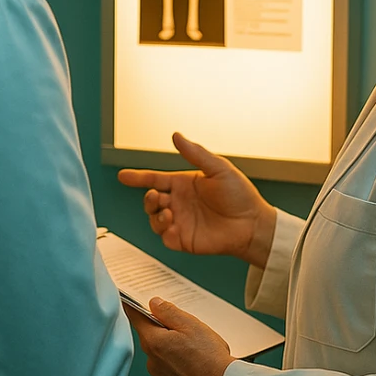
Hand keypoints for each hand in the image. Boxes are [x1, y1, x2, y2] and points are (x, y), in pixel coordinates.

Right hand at [118, 132, 275, 266]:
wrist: (252, 224)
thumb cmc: (240, 196)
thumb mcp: (219, 168)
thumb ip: (196, 154)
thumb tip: (176, 135)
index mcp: (184, 184)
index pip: (155, 179)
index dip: (138, 178)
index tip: (123, 176)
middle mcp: (179, 203)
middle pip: (151, 200)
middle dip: (147, 198)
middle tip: (155, 197)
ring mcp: (180, 222)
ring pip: (154, 219)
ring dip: (154, 215)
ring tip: (168, 212)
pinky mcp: (184, 240)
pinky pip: (164, 237)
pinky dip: (163, 231)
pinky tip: (172, 225)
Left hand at [123, 298, 233, 375]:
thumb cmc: (209, 356)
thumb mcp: (190, 324)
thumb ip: (168, 311)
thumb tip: (154, 304)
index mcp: (153, 342)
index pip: (136, 318)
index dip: (134, 307)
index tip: (129, 301)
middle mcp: (152, 362)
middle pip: (151, 337)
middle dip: (164, 330)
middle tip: (185, 328)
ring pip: (162, 355)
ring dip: (172, 349)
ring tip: (196, 348)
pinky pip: (171, 370)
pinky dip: (180, 365)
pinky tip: (196, 363)